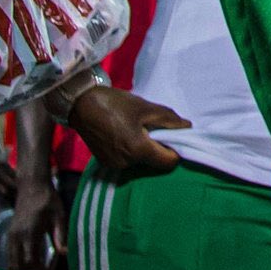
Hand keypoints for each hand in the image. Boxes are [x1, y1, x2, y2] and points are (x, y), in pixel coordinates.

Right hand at [7, 178, 66, 269]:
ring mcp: (11, 236)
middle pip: (18, 266)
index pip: (30, 261)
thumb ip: (60, 235)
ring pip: (12, 263)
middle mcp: (17, 236)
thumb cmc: (48, 200)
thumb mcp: (58, 215)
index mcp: (29, 232)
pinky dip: (18, 265)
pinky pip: (10, 256)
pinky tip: (31, 265)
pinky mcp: (10, 235)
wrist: (32, 187)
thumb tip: (64, 253)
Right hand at [68, 86, 190, 179]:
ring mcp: (114, 165)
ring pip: (141, 161)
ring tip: (137, 129)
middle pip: (154, 162)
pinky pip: (127, 160)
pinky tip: (125, 134)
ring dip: (144, 149)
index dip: (176, 151)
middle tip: (153, 128)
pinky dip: (131, 150)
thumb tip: (188, 127)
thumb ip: (170, 120)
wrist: (82, 105)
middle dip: (159, 147)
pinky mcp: (105, 163)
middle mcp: (126, 164)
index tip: (174, 137)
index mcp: (138, 150)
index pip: (168, 162)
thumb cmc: (116, 104)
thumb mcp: (146, 108)